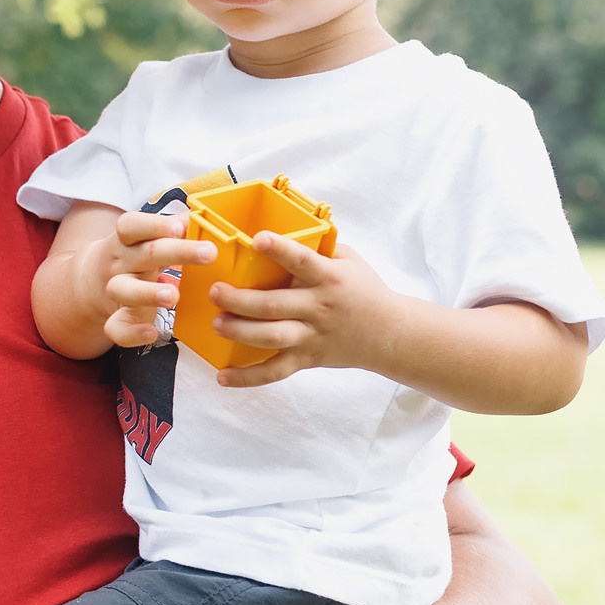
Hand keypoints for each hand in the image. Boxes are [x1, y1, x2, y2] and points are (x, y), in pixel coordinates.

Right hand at [78, 210, 219, 349]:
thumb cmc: (135, 254)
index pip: (131, 225)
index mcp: (128, 240)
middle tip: (208, 253)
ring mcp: (116, 289)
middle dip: (177, 252)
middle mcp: (121, 262)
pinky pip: (115, 327)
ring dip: (147, 292)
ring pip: (122, 289)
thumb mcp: (147, 237)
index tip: (179, 227)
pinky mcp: (116, 317)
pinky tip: (152, 333)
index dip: (153, 225)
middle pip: (143, 253)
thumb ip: (175, 226)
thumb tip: (204, 213)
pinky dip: (132, 333)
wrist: (90, 281)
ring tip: (173, 295)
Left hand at [208, 229, 406, 387]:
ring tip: (217, 323)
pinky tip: (223, 377)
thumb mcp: (348, 260)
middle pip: (274, 305)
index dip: (280, 250)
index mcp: (329, 277)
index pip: (302, 261)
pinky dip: (248, 378)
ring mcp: (312, 335)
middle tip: (215, 292)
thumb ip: (316, 248)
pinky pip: (275, 371)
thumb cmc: (363, 289)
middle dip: (240, 299)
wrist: (390, 333)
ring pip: (271, 337)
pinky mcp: (307, 358)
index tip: (257, 239)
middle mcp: (318, 307)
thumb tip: (280, 226)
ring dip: (240, 332)